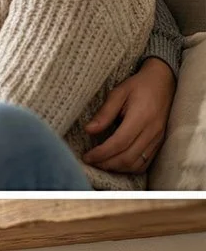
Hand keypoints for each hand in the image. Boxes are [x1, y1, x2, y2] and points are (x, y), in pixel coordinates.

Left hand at [84, 57, 175, 172]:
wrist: (163, 82)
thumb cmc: (138, 86)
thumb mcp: (118, 93)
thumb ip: (104, 112)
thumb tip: (88, 130)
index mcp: (141, 117)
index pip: (119, 143)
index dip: (101, 153)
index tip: (86, 157)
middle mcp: (152, 131)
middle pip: (127, 158)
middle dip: (106, 164)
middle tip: (90, 161)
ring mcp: (158, 139)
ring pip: (136, 164)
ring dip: (116, 168)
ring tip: (100, 163)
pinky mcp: (159, 143)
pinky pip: (145, 164)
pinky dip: (128, 168)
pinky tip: (115, 163)